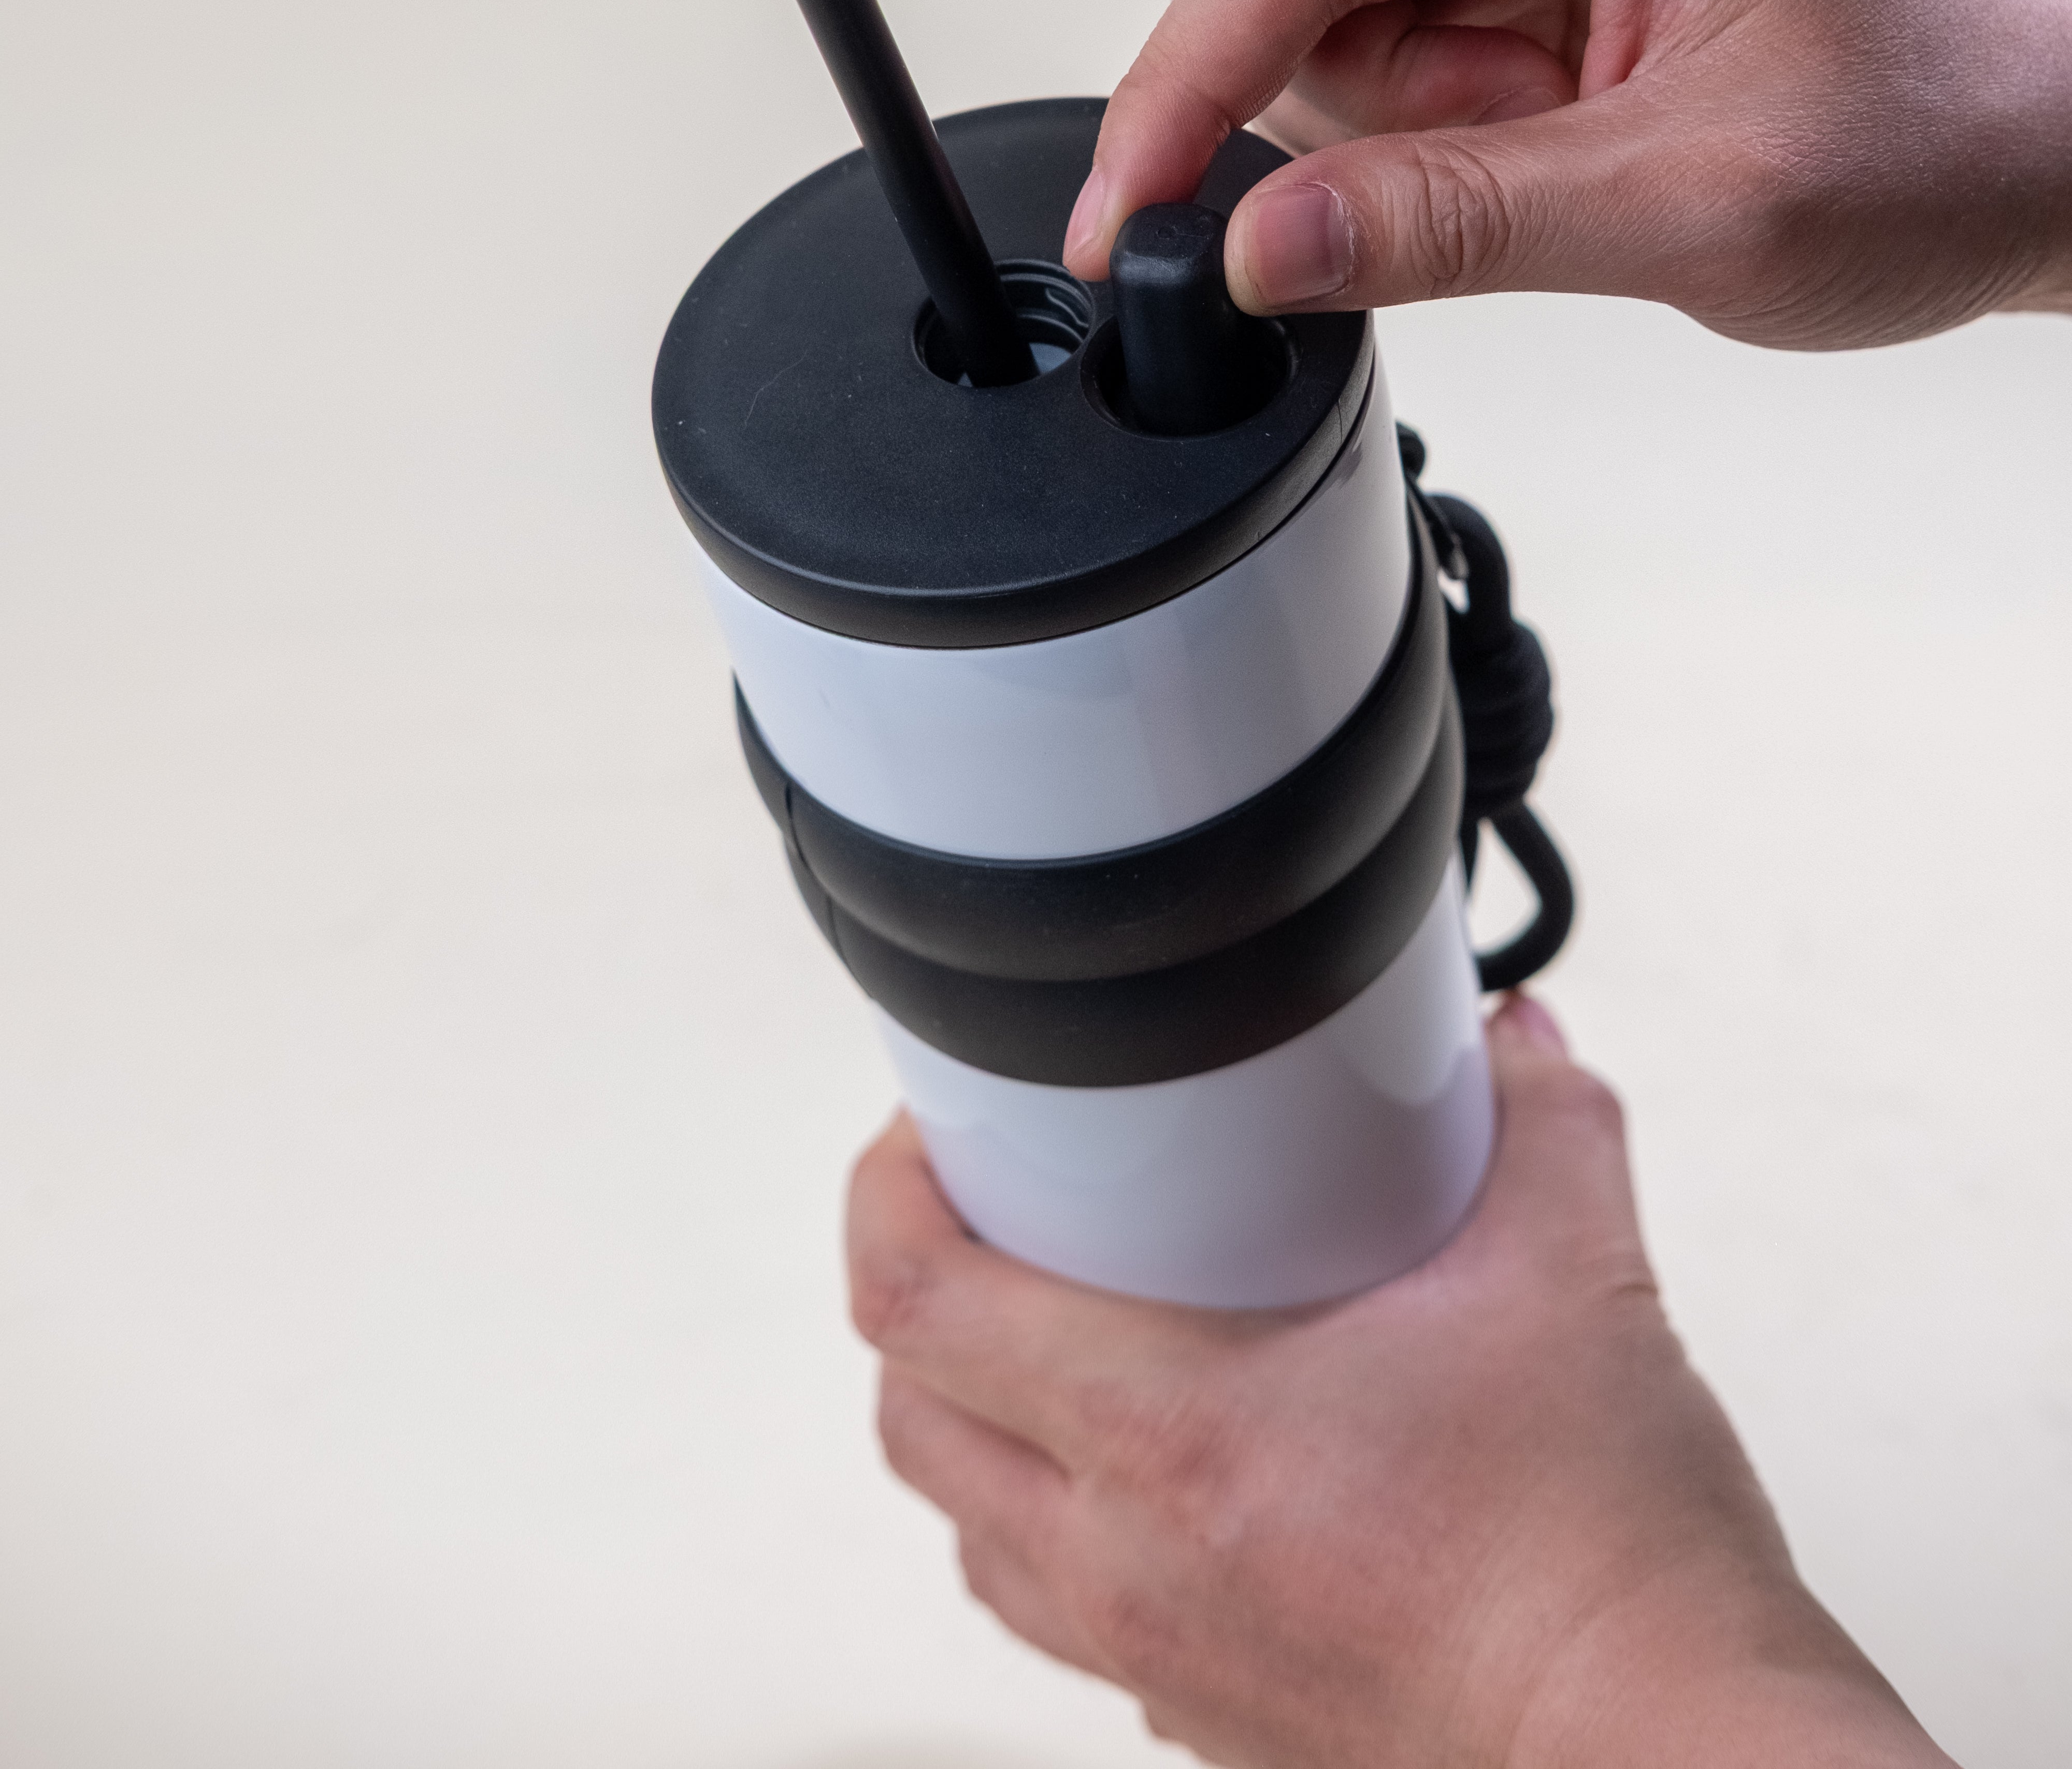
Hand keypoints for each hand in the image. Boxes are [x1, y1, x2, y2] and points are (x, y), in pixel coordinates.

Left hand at [848, 1000, 1952, 1768]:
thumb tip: (1511, 1042)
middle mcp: (1132, 1564)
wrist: (1664, 1745)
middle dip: (921, 1293)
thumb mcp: (1578, 1273)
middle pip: (910, 1415)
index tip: (934, 1127)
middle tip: (994, 1205)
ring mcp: (1157, 1655)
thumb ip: (1540, 1122)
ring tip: (1054, 1324)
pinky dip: (1060, 1523)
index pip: (918, 1303)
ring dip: (978, 1418)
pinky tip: (1147, 1462)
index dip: (888, 1190)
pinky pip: (1061, 1610)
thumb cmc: (1608, 1558)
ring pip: (970, 1529)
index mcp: (1177, 1438)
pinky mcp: (1207, 1718)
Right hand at [1061, 0, 2071, 347]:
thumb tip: (1257, 247)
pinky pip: (1388, 26)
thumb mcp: (1698, 207)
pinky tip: (1550, 133)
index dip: (1180, 86)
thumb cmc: (1941, 131)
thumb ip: (1455, 221)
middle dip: (1306, 100)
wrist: (2054, 140)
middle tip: (1443, 195)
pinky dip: (1427, 114)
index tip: (1127, 217)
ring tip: (1561, 158)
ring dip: (1386, 117)